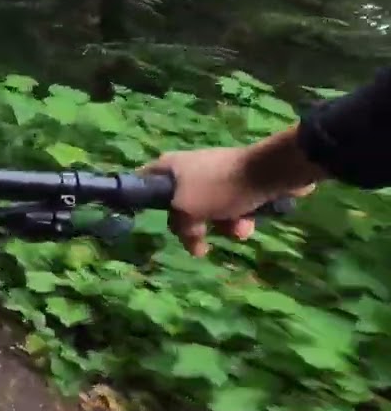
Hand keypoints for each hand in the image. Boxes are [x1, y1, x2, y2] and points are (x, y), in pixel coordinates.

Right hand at [140, 145, 314, 256]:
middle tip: (199, 244)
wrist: (269, 171)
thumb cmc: (219, 186)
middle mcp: (190, 169)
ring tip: (237, 231)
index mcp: (171, 167)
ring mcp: (216, 176)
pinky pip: (232, 206)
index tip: (146, 216)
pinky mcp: (240, 182)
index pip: (144, 179)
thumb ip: (180, 227)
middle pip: (180, 204)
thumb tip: (191, 243)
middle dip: (194, 226)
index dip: (142, 196)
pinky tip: (249, 224)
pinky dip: (239, 218)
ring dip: (223, 226)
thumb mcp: (187, 209)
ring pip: (210, 209)